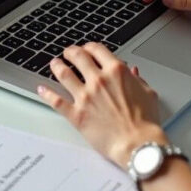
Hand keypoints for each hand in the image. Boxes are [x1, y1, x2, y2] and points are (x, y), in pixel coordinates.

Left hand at [38, 43, 167, 166]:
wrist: (138, 144)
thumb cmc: (145, 122)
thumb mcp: (148, 94)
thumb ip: (138, 80)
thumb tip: (132, 73)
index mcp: (117, 72)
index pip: (97, 50)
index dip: (89, 47)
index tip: (87, 49)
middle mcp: (99, 80)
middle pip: (78, 57)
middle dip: (71, 52)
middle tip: (68, 53)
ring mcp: (85, 97)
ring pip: (63, 74)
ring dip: (57, 66)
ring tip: (54, 63)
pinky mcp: (76, 114)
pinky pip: (56, 101)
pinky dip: (46, 93)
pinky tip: (41, 89)